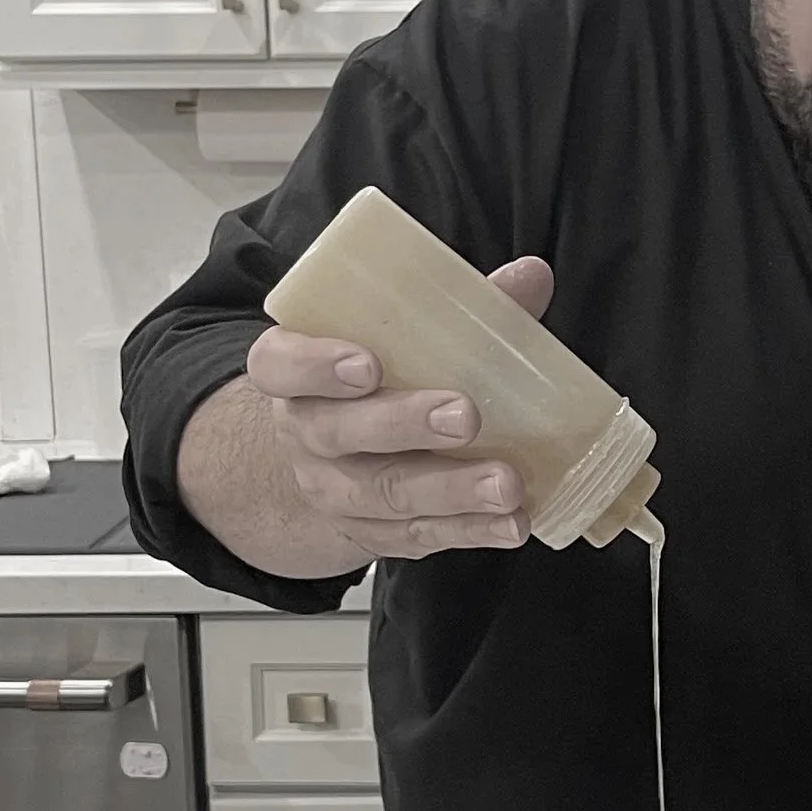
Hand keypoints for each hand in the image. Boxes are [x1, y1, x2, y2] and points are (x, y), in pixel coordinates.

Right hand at [243, 256, 555, 559]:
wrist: (328, 463)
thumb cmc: (372, 380)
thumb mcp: (392, 337)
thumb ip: (459, 307)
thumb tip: (529, 276)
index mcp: (295, 372)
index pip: (282, 365)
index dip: (317, 365)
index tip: (366, 364)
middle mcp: (308, 433)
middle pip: (339, 432)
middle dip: (404, 424)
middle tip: (464, 416)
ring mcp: (337, 491)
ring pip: (386, 492)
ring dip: (451, 489)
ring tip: (505, 483)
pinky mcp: (374, 533)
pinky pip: (418, 535)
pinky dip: (469, 530)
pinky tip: (510, 522)